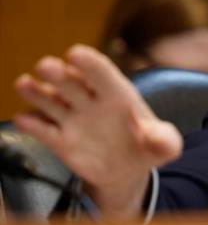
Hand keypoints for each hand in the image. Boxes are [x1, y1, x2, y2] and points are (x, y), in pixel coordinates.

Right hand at [13, 44, 181, 218]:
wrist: (128, 171)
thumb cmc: (147, 147)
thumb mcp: (164, 145)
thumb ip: (165, 141)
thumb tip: (160, 141)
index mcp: (117, 94)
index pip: (103, 73)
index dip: (90, 63)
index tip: (76, 53)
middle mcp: (90, 101)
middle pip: (72, 82)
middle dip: (59, 73)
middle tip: (47, 66)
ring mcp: (73, 118)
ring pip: (51, 100)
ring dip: (37, 92)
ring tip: (25, 84)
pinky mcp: (59, 140)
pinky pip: (43, 130)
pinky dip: (32, 124)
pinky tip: (24, 120)